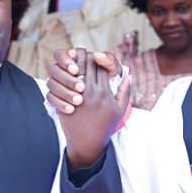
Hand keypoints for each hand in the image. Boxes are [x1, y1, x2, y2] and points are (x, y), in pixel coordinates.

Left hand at [47, 47, 129, 168]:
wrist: (88, 143)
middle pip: (87, 66)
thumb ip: (125, 92)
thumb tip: (129, 75)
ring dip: (72, 62)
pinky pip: (64, 83)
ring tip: (71, 56)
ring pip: (75, 72)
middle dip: (83, 56)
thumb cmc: (105, 126)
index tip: (92, 52)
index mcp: (105, 93)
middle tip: (80, 49)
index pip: (102, 68)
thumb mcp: (120, 110)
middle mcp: (92, 93)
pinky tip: (63, 71)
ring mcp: (78, 97)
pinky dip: (63, 75)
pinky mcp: (67, 101)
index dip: (97, 57)